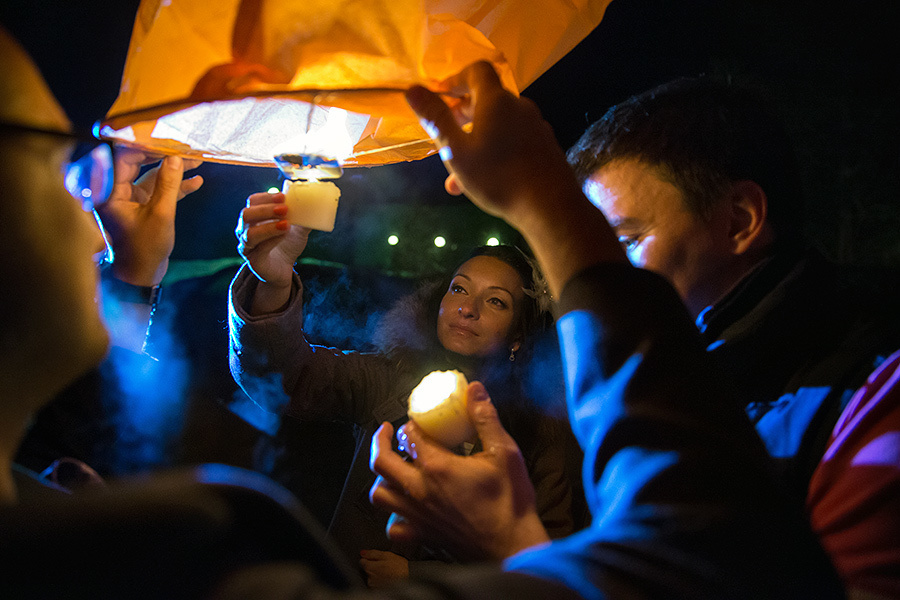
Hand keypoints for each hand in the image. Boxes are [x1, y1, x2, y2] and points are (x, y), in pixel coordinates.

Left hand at [94, 148, 202, 285]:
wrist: (140, 277)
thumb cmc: (144, 250)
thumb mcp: (161, 215)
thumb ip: (168, 185)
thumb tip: (175, 158)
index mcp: (110, 191)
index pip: (124, 157)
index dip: (147, 146)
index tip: (169, 140)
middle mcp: (115, 191)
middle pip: (138, 162)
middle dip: (163, 155)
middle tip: (185, 147)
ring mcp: (128, 198)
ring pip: (151, 175)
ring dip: (173, 170)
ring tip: (197, 161)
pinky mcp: (140, 206)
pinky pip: (157, 189)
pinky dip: (175, 186)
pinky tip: (196, 181)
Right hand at [235, 191, 310, 313]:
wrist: (284, 269)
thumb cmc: (287, 244)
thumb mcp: (298, 228)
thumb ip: (304, 215)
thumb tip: (316, 203)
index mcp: (254, 217)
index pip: (252, 201)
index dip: (266, 197)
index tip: (283, 196)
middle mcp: (246, 230)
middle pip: (246, 214)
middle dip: (265, 210)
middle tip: (285, 209)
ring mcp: (247, 246)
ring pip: (250, 233)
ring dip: (268, 226)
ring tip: (286, 224)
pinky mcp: (253, 261)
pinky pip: (258, 249)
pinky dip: (271, 240)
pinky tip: (284, 235)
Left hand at [358, 550, 408, 587]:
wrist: (409, 578)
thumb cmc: (399, 567)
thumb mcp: (386, 555)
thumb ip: (372, 553)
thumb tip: (362, 552)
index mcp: (370, 568)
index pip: (362, 561)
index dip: (369, 558)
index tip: (375, 559)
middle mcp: (370, 578)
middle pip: (367, 569)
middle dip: (373, 566)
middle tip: (384, 565)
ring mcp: (374, 585)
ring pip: (371, 576)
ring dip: (377, 574)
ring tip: (387, 572)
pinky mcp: (378, 589)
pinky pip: (376, 583)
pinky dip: (380, 580)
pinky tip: (387, 578)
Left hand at [369, 381, 550, 560]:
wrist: (513, 546)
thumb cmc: (511, 501)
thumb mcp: (504, 452)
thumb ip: (485, 418)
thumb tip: (475, 389)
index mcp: (437, 467)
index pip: (409, 436)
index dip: (410, 424)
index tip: (417, 421)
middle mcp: (420, 491)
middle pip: (382, 462)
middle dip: (380, 441)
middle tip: (386, 431)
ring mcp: (418, 516)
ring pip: (380, 495)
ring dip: (382, 477)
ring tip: (392, 467)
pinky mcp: (422, 536)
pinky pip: (394, 528)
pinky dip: (393, 516)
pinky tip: (404, 508)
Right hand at [405, 61, 624, 295]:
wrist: (550, 207)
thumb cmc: (497, 177)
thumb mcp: (457, 151)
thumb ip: (436, 118)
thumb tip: (411, 89)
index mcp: (496, 101)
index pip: (477, 71)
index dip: (456, 78)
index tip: (441, 95)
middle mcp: (519, 107)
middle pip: (487, 100)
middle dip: (461, 116)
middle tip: (444, 136)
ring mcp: (536, 126)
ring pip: (498, 127)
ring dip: (476, 142)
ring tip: (458, 176)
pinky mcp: (545, 146)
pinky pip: (514, 142)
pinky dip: (495, 152)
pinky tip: (485, 182)